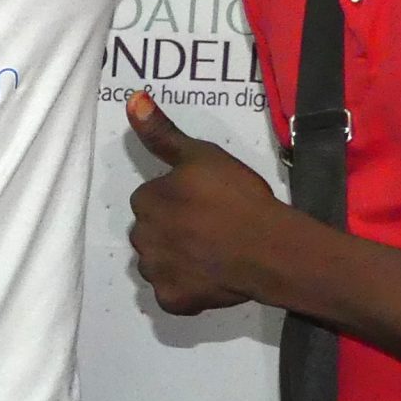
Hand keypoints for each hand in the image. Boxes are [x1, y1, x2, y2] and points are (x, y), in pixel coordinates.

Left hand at [124, 91, 284, 314]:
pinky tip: (208, 279)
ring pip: (156, 264)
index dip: (175, 200)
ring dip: (174, 260)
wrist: (268, 248)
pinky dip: (184, 289)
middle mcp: (142, 238)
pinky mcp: (172, 301)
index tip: (201, 203)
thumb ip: (163, 133)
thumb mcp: (202, 155)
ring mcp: (156, 272)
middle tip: (207, 229)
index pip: (149, 199)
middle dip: (170, 230)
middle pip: (149, 232)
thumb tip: (131, 99)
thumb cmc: (237, 197)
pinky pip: (170, 295)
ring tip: (210, 254)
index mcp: (146, 201)